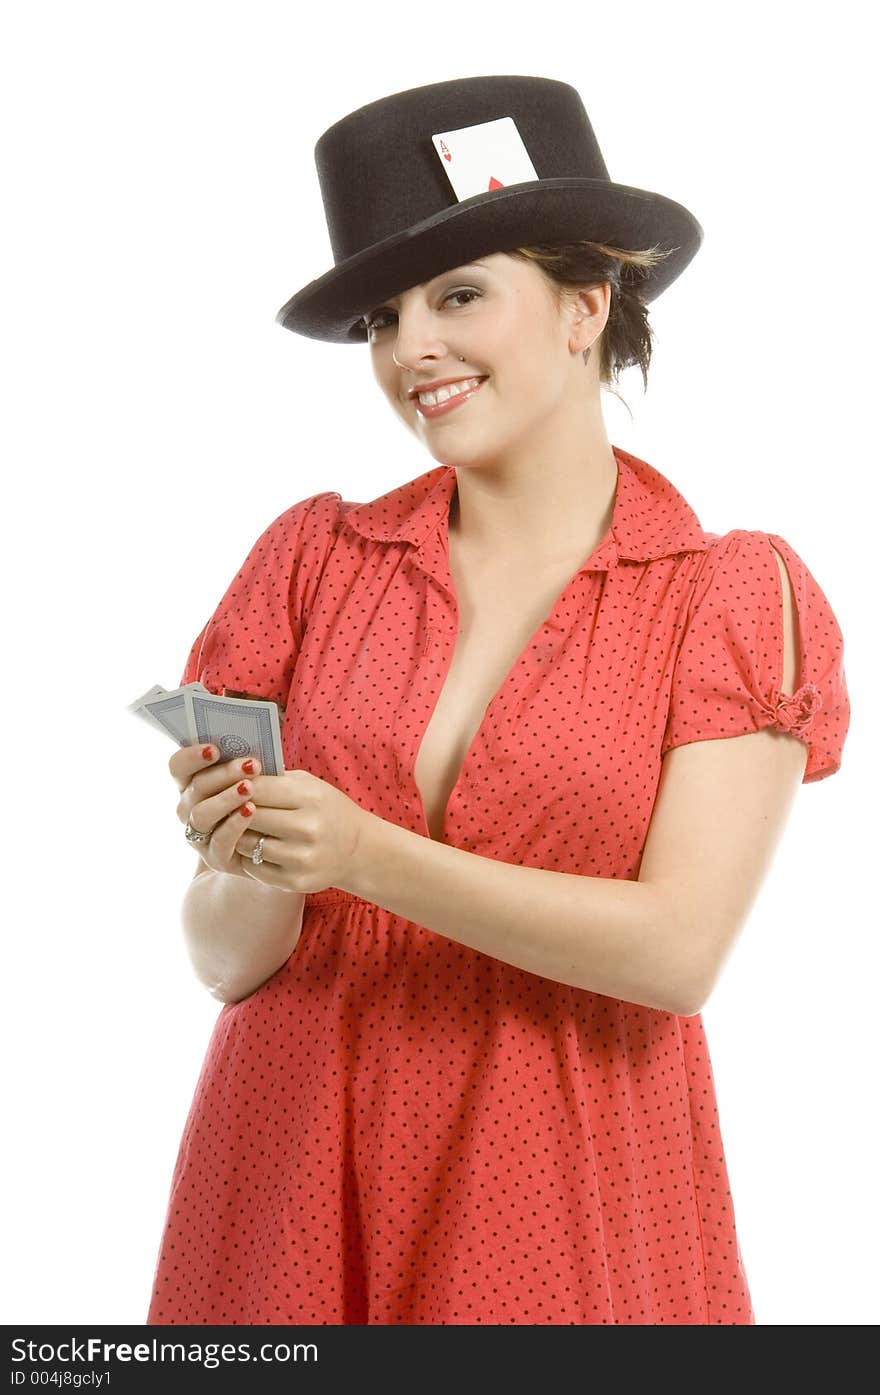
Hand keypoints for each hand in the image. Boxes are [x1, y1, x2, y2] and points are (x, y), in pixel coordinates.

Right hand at [170, 742, 267, 881]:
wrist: (274, 841)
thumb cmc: (263, 798)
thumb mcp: (254, 778)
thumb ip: (244, 764)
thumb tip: (248, 749)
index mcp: (191, 784)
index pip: (178, 766)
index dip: (191, 757)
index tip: (214, 749)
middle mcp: (189, 809)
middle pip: (195, 788)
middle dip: (223, 774)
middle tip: (250, 765)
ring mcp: (199, 835)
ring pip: (201, 814)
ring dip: (225, 798)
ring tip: (249, 788)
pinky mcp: (215, 858)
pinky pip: (219, 841)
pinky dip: (234, 824)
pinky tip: (250, 811)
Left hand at [231, 768, 374, 894]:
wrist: (358, 849)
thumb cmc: (326, 810)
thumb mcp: (309, 786)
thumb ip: (275, 779)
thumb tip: (232, 772)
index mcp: (311, 798)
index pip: (258, 788)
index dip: (237, 787)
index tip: (227, 786)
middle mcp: (308, 828)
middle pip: (250, 816)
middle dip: (234, 811)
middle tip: (223, 807)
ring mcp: (302, 858)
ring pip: (247, 844)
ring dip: (238, 836)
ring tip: (237, 828)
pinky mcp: (296, 881)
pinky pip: (254, 867)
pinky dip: (248, 857)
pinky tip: (253, 848)